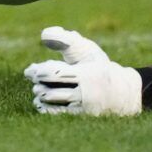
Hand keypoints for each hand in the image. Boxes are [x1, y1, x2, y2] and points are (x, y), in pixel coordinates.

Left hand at [24, 26, 142, 116]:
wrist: (120, 93)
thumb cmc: (98, 66)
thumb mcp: (87, 50)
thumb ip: (66, 41)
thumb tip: (44, 34)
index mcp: (88, 74)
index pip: (57, 74)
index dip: (40, 71)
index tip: (31, 70)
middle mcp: (86, 93)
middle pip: (54, 90)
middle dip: (39, 83)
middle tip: (33, 78)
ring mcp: (84, 107)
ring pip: (55, 102)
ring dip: (41, 95)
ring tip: (37, 90)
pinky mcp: (81, 117)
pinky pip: (58, 113)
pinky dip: (46, 108)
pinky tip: (40, 102)